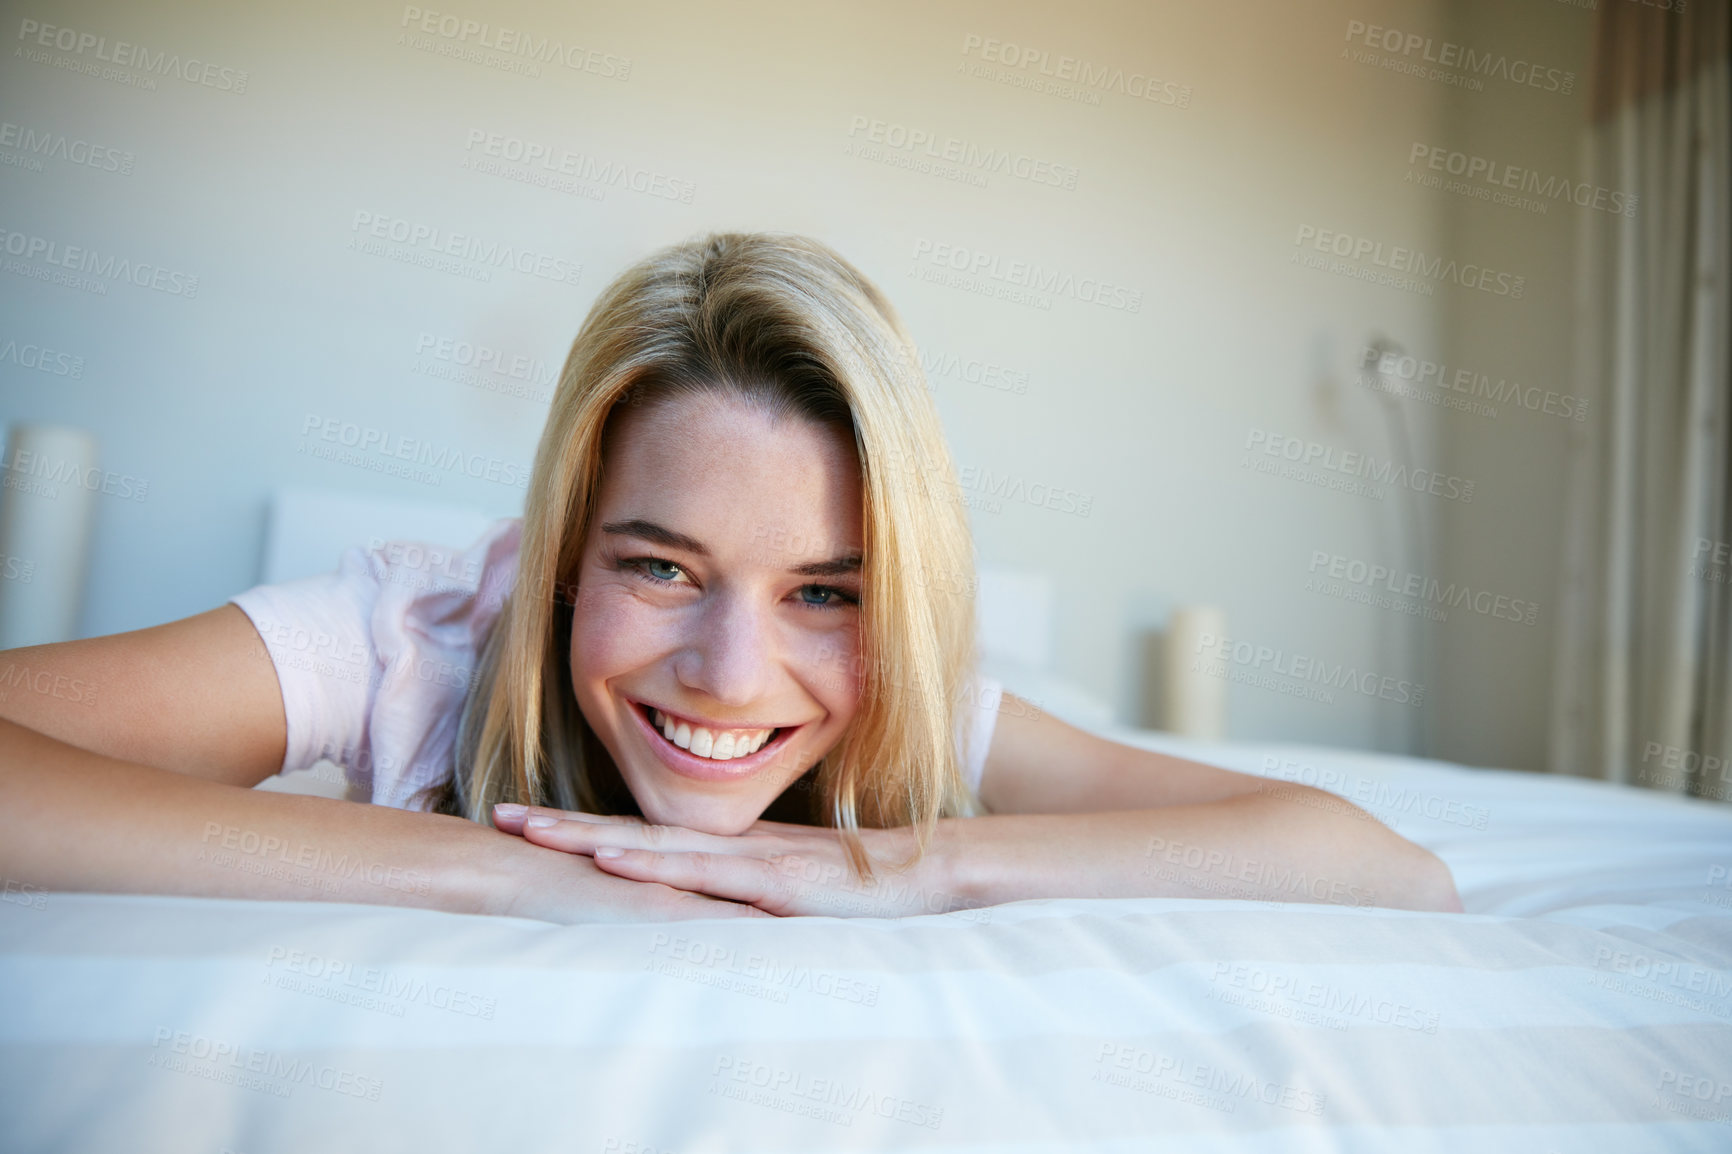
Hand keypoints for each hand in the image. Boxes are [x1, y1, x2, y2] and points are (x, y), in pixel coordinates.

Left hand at [494, 804, 977, 917]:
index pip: (644, 836)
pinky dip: (649, 859)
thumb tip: (702, 919)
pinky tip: (609, 854)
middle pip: (632, 832)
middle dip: (564, 826)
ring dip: (587, 836)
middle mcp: (728, 846)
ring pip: (652, 844)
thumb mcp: (791, 898)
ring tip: (532, 830)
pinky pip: (698, 869)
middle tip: (500, 817)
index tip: (532, 824)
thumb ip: (747, 900)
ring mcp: (747, 859)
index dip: (587, 829)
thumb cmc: (864, 891)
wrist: (927, 878)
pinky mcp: (770, 879)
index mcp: (728, 850)